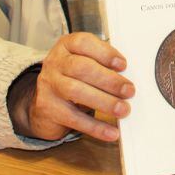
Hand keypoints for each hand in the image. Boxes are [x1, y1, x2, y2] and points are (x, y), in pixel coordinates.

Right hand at [10, 32, 134, 141]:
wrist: (44, 103)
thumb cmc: (73, 78)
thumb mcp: (85, 64)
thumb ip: (103, 65)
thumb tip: (128, 78)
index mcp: (66, 46)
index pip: (83, 42)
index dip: (104, 53)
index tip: (123, 65)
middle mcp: (54, 63)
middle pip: (81, 68)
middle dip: (109, 80)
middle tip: (129, 91)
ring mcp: (49, 85)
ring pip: (76, 91)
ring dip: (104, 101)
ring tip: (123, 110)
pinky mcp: (48, 109)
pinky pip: (74, 118)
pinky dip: (95, 127)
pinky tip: (111, 132)